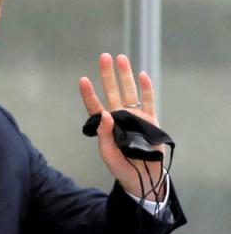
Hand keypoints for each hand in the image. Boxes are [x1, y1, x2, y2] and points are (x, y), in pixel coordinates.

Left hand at [78, 53, 164, 200]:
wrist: (142, 177)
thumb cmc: (121, 166)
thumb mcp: (108, 153)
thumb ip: (104, 134)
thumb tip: (104, 113)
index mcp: (105, 125)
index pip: (94, 107)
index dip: (89, 94)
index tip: (83, 80)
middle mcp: (119, 117)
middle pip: (112, 92)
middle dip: (108, 75)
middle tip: (104, 56)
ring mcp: (135, 117)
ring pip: (129, 92)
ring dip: (125, 75)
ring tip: (121, 58)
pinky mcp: (151, 120)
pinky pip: (148, 101)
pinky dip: (146, 88)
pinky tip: (142, 75)